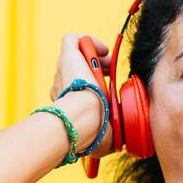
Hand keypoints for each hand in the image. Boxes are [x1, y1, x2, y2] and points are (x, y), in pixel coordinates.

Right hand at [50, 33, 113, 156]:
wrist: (82, 119)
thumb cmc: (92, 132)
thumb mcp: (105, 139)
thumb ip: (110, 139)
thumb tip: (121, 142)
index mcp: (69, 104)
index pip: (78, 89)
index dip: (95, 83)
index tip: (109, 86)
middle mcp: (61, 86)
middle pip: (76, 70)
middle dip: (97, 68)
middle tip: (111, 72)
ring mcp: (61, 71)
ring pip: (74, 55)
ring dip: (94, 55)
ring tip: (109, 62)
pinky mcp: (66, 57)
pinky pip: (72, 40)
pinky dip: (87, 40)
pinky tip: (102, 50)